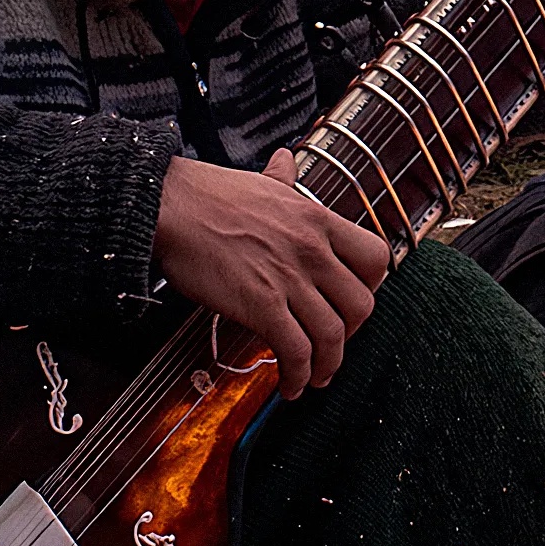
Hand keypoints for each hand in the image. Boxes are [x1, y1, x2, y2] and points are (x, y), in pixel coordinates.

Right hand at [152, 149, 389, 388]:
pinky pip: (295, 350)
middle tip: (334, 344)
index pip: (376, 257)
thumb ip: (282, 177)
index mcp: (317, 219)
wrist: (169, 205)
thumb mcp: (261, 183)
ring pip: (333, 335)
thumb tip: (285, 162)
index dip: (371, 287)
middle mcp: (312, 249)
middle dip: (352, 333)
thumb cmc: (207, 194)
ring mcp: (288, 278)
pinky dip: (298, 375)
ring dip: (327, 366)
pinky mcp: (260, 304)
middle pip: (362, 304)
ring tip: (314, 377)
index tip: (353, 301)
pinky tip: (290, 383)